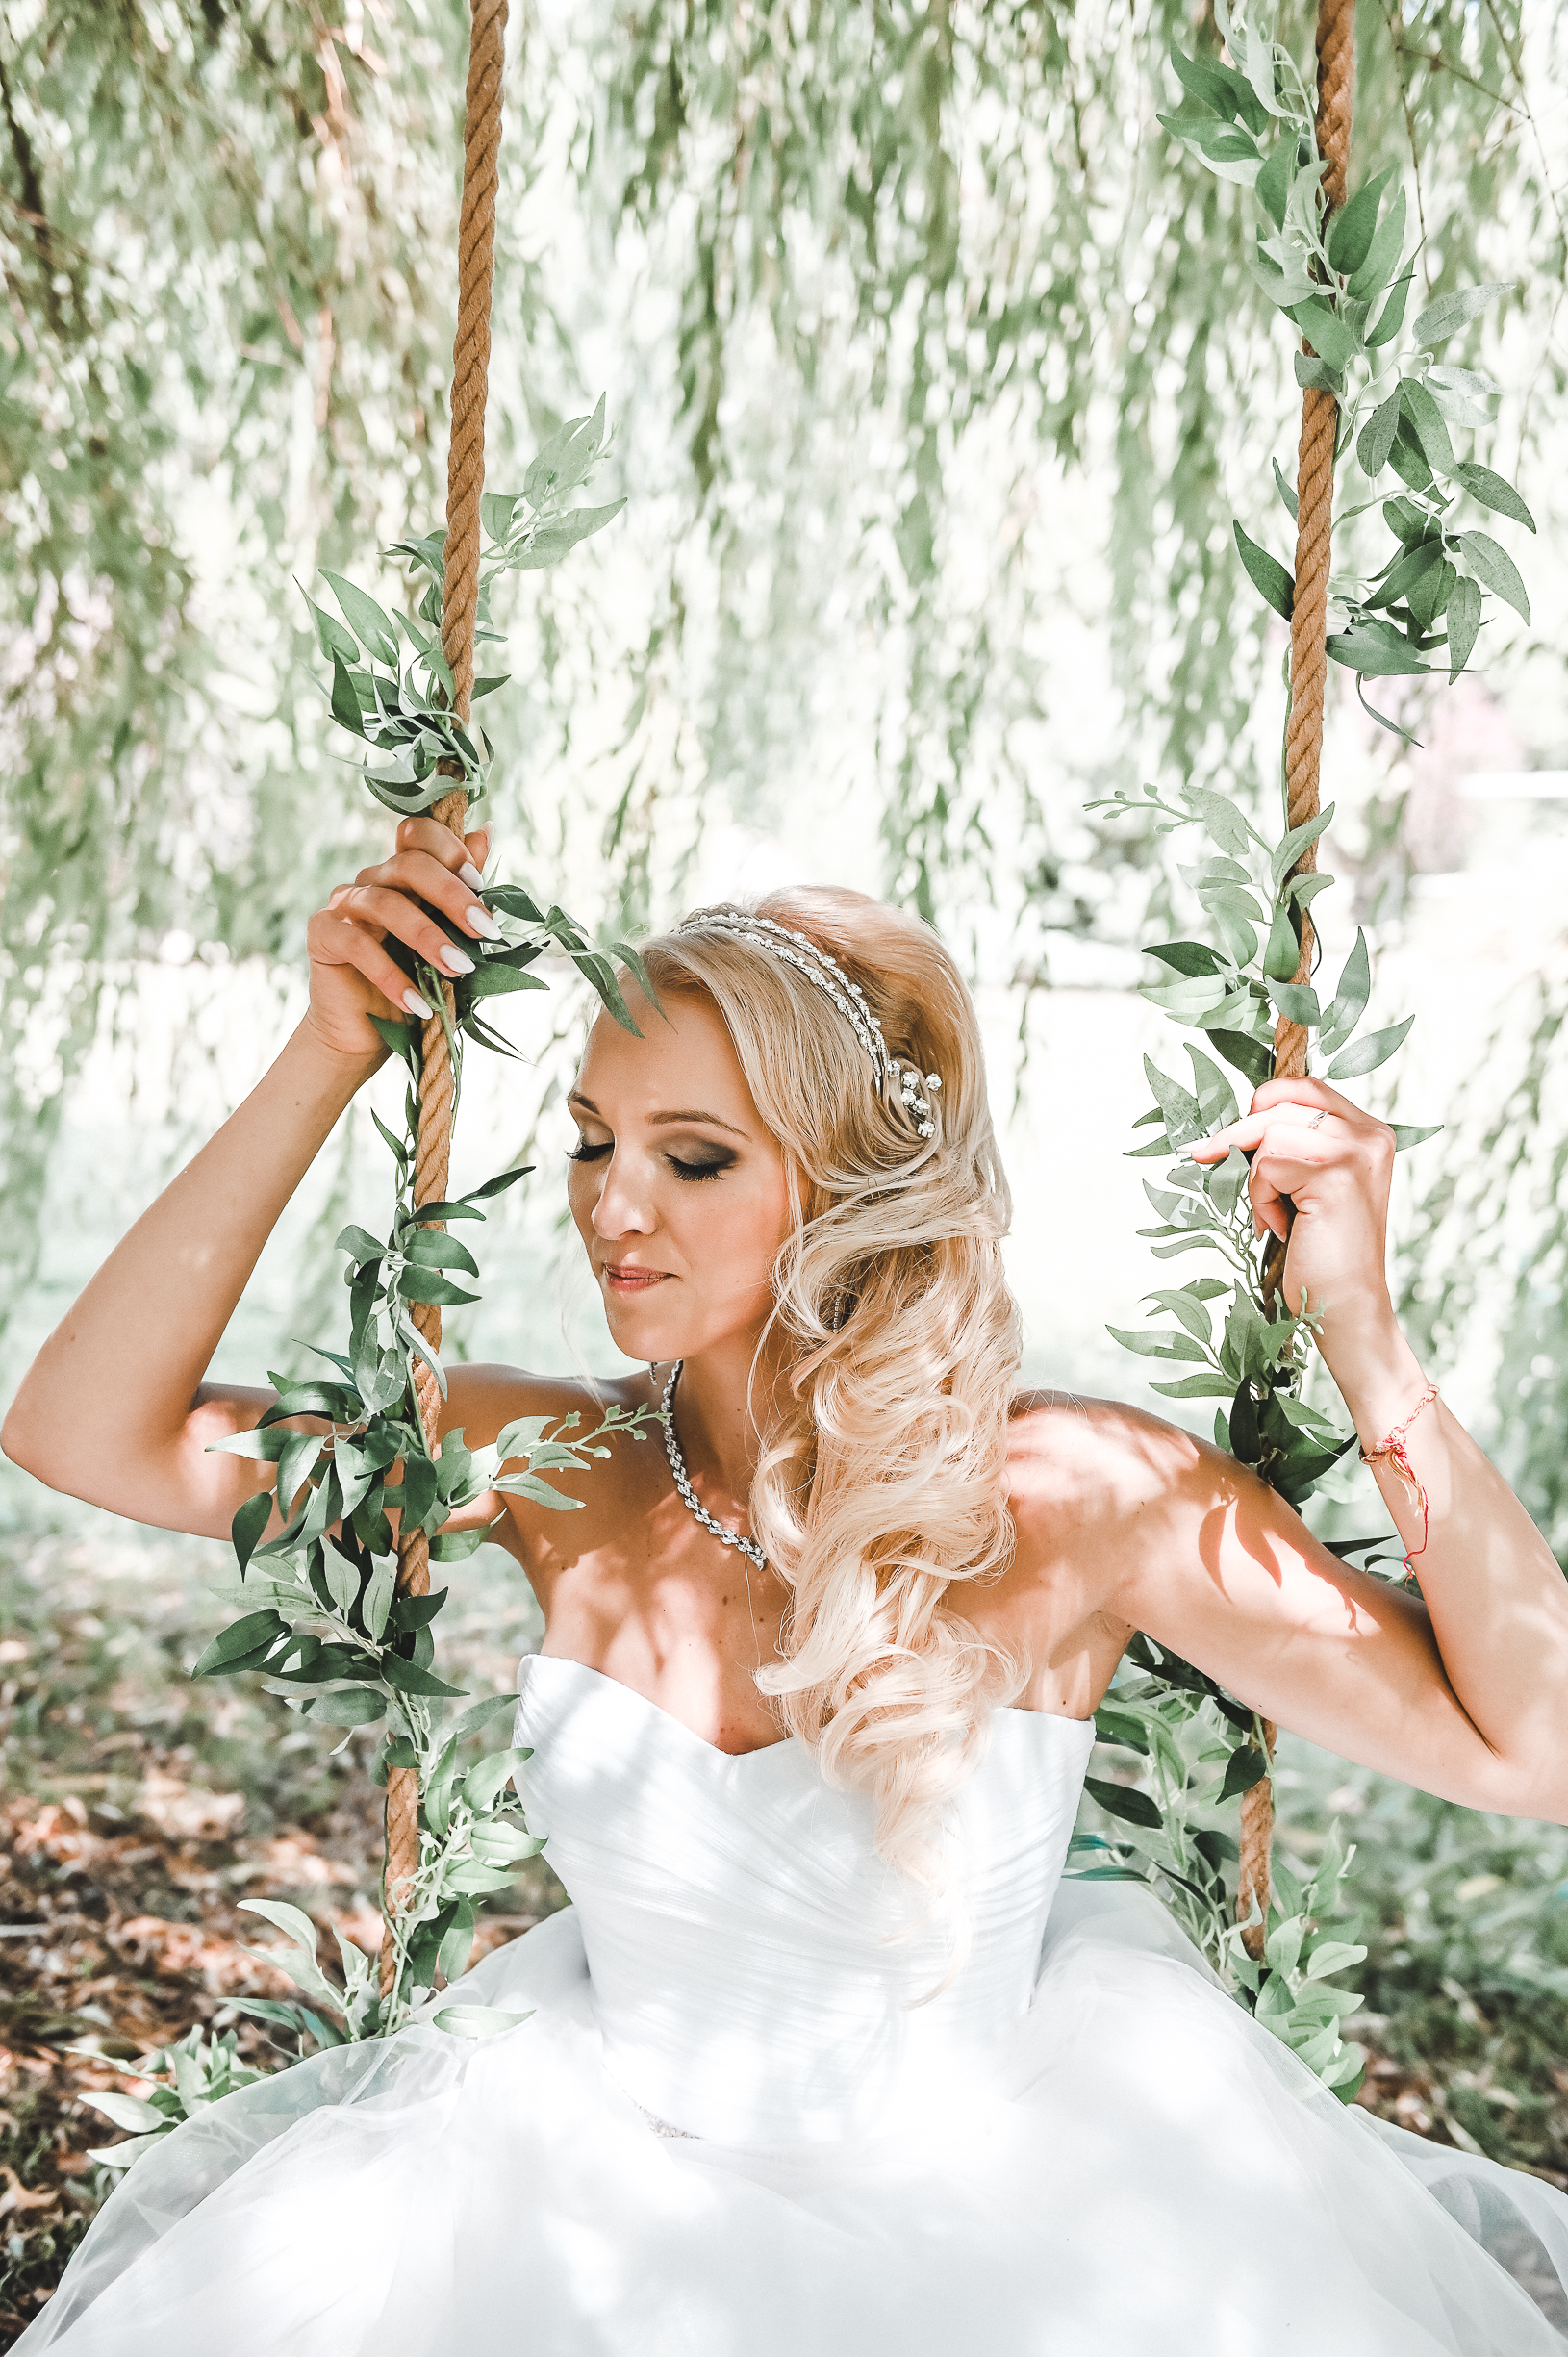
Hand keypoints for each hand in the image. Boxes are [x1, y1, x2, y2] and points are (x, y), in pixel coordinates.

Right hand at [303, 815, 496, 1067]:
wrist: (366, 1032)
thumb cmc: (414, 982)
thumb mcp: (447, 937)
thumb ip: (462, 889)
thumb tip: (484, 830)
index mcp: (402, 873)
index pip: (419, 834)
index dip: (450, 851)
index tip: (481, 887)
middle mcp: (371, 880)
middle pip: (409, 865)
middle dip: (452, 896)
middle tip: (483, 931)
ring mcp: (344, 904)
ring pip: (387, 904)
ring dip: (428, 937)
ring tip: (459, 968)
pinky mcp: (322, 934)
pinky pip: (358, 946)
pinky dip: (393, 977)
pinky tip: (419, 1003)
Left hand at [1189, 1076, 1397, 1350]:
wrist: (1346, 1306)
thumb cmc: (1322, 1251)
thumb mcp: (1307, 1185)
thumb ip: (1293, 1146)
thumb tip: (1236, 1123)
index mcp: (1367, 1133)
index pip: (1303, 1088)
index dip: (1260, 1103)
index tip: (1222, 1135)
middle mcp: (1369, 1135)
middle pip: (1279, 1103)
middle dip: (1239, 1138)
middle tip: (1208, 1159)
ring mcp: (1356, 1152)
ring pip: (1269, 1133)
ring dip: (1256, 1181)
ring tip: (1279, 1217)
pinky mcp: (1337, 1174)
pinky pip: (1267, 1165)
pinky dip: (1261, 1200)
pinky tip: (1285, 1229)